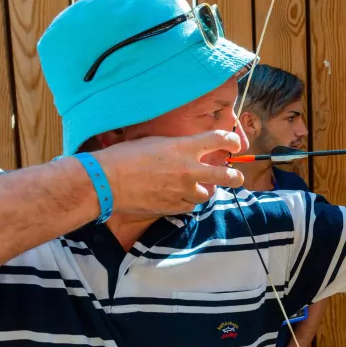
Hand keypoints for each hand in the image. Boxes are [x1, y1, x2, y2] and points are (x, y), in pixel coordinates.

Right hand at [92, 130, 244, 216]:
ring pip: (206, 194)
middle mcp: (189, 169)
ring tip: (196, 188)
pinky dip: (187, 202)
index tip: (235, 145)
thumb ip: (178, 147)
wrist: (108, 180)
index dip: (232, 141)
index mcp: (184, 147)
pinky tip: (178, 197)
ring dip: (203, 191)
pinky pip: (189, 206)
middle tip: (237, 177)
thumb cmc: (126, 156)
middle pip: (225, 175)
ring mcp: (183, 190)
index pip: (219, 140)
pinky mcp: (174, 206)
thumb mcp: (155, 142)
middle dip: (235, 177)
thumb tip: (189, 150)